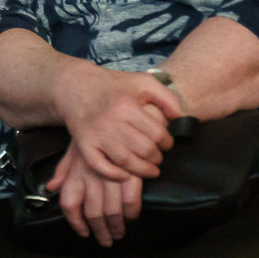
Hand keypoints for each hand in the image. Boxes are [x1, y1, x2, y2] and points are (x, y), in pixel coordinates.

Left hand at [47, 139, 142, 246]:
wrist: (117, 113)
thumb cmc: (96, 134)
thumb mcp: (75, 150)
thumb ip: (63, 170)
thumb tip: (50, 187)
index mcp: (76, 172)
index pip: (69, 204)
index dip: (75, 222)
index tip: (84, 232)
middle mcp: (91, 176)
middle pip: (93, 214)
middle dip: (100, 232)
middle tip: (106, 240)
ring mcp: (111, 176)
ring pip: (112, 212)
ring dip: (116, 227)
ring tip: (119, 233)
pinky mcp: (131, 174)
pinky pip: (130, 202)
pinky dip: (131, 213)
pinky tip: (131, 216)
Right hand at [54, 63, 178, 181]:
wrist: (78, 86)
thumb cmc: (115, 86)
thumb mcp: (143, 82)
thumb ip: (167, 97)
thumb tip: (180, 118)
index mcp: (127, 105)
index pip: (157, 134)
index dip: (167, 142)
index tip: (166, 142)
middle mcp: (111, 120)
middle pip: (144, 150)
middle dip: (157, 157)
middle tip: (158, 156)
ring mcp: (96, 134)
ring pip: (126, 162)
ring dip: (143, 170)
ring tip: (150, 168)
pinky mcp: (84, 144)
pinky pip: (100, 166)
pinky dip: (115, 175)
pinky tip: (125, 175)